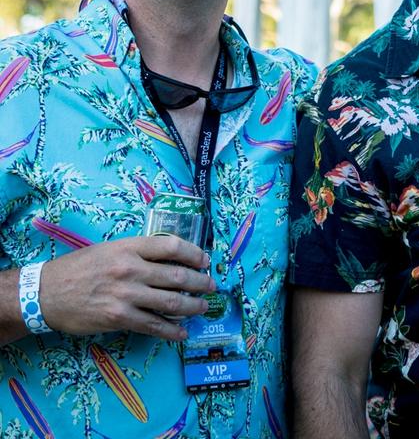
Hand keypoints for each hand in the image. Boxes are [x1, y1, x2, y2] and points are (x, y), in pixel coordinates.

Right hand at [41, 236, 214, 339]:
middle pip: (178, 275)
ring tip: (203, 307)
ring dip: (193, 306)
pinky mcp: (118, 318)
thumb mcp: (110, 249)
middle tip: (212, 286)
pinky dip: (172, 330)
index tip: (206, 261)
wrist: (45, 293)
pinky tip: (182, 332)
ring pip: (171, 302)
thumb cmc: (79, 268)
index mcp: (129, 247)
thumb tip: (172, 260)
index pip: (172, 247)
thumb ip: (139, 252)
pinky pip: (154, 325)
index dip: (195, 254)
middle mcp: (130, 269)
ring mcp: (125, 295)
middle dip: (201, 282)